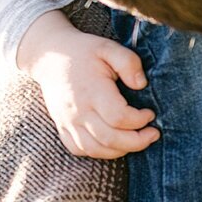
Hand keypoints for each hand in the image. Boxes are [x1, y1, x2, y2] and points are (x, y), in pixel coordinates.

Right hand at [17, 11, 157, 157]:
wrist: (49, 58)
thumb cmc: (83, 52)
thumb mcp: (108, 48)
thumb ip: (129, 62)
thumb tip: (141, 84)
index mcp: (92, 91)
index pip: (119, 117)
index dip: (139, 120)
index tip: (150, 114)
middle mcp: (78, 110)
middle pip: (109, 139)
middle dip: (137, 141)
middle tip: (153, 134)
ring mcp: (67, 121)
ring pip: (95, 149)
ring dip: (121, 150)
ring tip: (138, 141)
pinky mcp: (62, 127)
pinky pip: (79, 149)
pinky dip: (100, 153)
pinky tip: (115, 144)